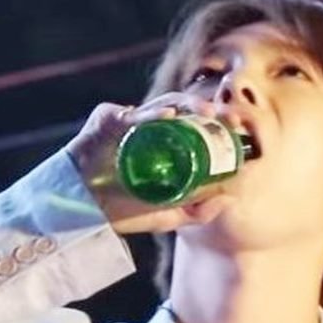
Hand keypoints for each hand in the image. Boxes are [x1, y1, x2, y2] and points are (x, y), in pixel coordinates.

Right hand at [65, 94, 242, 234]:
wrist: (80, 213)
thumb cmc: (119, 210)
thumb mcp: (166, 216)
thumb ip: (197, 212)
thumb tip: (231, 198)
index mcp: (164, 144)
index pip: (196, 125)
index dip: (220, 122)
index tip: (242, 128)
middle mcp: (148, 129)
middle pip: (185, 111)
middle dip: (212, 110)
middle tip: (233, 119)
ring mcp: (128, 121)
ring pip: (163, 105)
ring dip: (189, 105)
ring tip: (208, 113)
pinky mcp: (107, 118)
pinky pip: (132, 114)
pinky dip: (151, 114)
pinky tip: (169, 116)